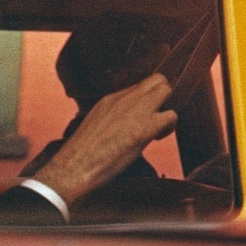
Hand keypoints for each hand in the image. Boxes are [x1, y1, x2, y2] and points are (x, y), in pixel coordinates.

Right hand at [30, 73, 175, 206]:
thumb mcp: (94, 125)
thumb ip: (111, 118)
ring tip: (157, 130)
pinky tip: (156, 139)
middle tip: (157, 118)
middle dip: (163, 97)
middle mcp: (124, 99)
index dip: (147, 99)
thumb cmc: (81, 154)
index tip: (144, 115)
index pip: (139, 86)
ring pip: (165, 90)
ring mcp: (135, 110)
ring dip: (166, 109)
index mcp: (110, 99)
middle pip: (157, 80)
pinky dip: (168, 127)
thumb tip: (122, 127)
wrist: (74, 165)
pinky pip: (171, 116)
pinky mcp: (145, 127)